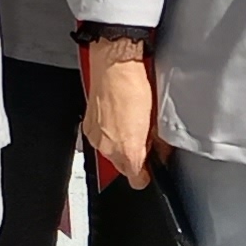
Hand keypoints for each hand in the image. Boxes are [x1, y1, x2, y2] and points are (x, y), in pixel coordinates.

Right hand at [82, 37, 155, 189]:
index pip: (136, 179)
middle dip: (132, 156)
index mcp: (128, 151)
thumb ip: (156, 143)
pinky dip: (107, 133)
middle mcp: (108, 149)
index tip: (151, 164)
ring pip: (109, 153)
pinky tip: (117, 117)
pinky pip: (99, 139)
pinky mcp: (87, 126)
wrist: (114, 65)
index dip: (145, 172)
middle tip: (143, 138)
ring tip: (130, 123)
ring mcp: (95, 138)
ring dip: (119, 144)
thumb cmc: (134, 86)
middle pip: (121, 167)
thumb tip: (158, 152)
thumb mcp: (155, 119)